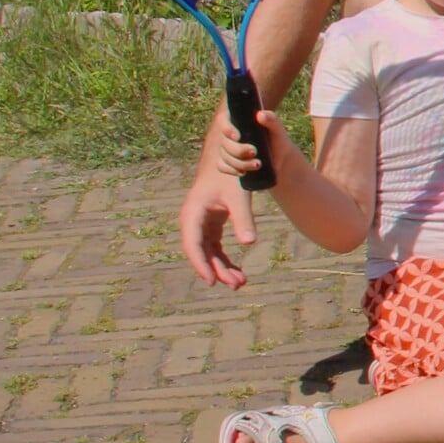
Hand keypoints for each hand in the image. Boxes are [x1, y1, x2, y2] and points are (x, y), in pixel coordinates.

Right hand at [179, 113, 259, 287]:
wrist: (227, 157)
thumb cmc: (231, 174)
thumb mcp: (238, 196)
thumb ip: (243, 218)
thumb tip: (250, 243)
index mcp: (193, 212)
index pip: (193, 244)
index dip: (201, 264)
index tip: (212, 281)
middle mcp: (193, 220)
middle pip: (201, 253)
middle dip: (217, 270)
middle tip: (237, 285)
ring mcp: (201, 224)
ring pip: (209, 253)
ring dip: (222, 268)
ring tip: (240, 283)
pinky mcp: (210, 225)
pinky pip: (215, 248)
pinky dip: (225, 260)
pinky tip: (238, 272)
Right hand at [215, 110, 293, 177]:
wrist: (279, 158)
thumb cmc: (277, 140)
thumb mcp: (277, 130)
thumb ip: (272, 120)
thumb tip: (261, 115)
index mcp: (238, 121)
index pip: (223, 121)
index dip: (227, 129)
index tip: (238, 136)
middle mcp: (228, 135)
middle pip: (224, 142)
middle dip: (239, 150)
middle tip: (254, 151)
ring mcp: (226, 149)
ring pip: (224, 156)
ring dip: (239, 162)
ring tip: (257, 164)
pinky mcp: (226, 162)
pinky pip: (221, 166)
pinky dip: (232, 170)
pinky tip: (243, 172)